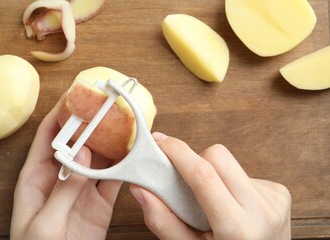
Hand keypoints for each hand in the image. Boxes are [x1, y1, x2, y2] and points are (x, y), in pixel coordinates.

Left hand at [10, 97, 121, 239]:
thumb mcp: (45, 221)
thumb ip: (64, 188)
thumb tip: (83, 152)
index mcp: (37, 177)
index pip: (48, 136)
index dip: (61, 115)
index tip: (76, 97)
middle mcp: (62, 177)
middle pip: (79, 143)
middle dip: (92, 124)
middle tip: (108, 108)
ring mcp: (83, 189)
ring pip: (99, 158)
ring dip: (111, 142)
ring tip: (125, 125)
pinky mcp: (101, 202)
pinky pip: (114, 179)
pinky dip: (124, 166)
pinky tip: (133, 155)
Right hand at [130, 132, 290, 239]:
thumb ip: (162, 221)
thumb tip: (140, 188)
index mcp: (237, 228)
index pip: (203, 175)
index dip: (178, 152)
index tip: (159, 142)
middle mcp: (262, 210)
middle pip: (218, 156)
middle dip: (196, 161)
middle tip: (187, 181)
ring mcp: (274, 199)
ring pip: (231, 162)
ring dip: (214, 173)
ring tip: (213, 199)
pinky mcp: (280, 192)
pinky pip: (243, 172)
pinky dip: (229, 182)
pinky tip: (231, 202)